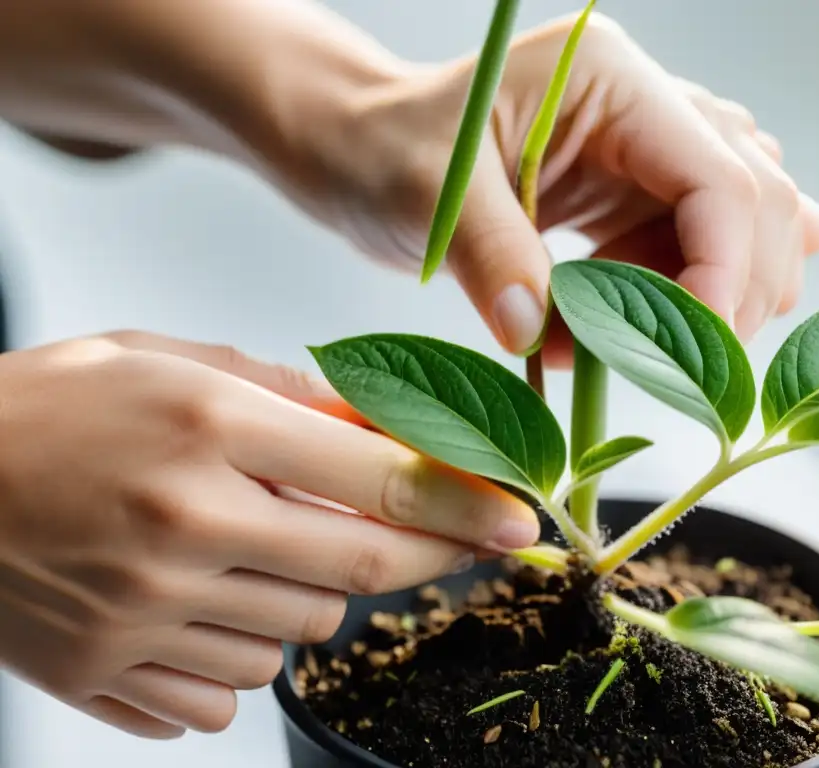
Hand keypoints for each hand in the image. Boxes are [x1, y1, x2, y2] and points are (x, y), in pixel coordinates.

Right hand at [0, 331, 537, 737]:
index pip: (377, 477)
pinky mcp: (106, 673)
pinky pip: (231, 691)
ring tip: (255, 549)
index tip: (516, 518)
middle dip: (430, 555)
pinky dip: (242, 651)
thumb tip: (380, 420)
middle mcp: (182, 522)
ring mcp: (141, 610)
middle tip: (457, 540)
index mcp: (204, 425)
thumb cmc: (47, 410)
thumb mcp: (164, 361)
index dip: (464, 501)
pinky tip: (202, 604)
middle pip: (361, 567)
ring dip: (311, 593)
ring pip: (302, 631)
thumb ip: (283, 391)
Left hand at [267, 11, 818, 355]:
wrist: (362, 153)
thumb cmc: (383, 151)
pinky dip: (673, 304)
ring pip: (743, 232)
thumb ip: (491, 257)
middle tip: (667, 367)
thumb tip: (539, 334)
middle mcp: (648, 106)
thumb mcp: (427, 196)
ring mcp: (648, 152)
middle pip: (757, 203)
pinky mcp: (634, 197)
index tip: (696, 353)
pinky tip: (613, 327)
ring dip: (700, 304)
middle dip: (729, 295)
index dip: (726, 270)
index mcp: (610, 79)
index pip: (719, 175)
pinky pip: (695, 254)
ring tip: (613, 339)